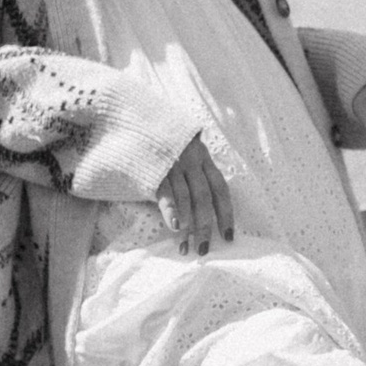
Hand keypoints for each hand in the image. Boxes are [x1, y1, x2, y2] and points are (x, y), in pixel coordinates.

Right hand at [154, 134, 234, 255]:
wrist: (136, 115)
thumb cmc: (163, 139)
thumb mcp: (186, 147)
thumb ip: (195, 169)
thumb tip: (203, 202)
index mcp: (203, 157)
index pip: (220, 189)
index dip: (226, 213)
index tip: (228, 236)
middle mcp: (191, 160)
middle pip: (205, 198)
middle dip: (206, 226)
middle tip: (204, 249)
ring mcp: (173, 163)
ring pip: (186, 199)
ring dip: (187, 227)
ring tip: (185, 248)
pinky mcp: (154, 167)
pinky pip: (166, 192)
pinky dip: (171, 210)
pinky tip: (175, 227)